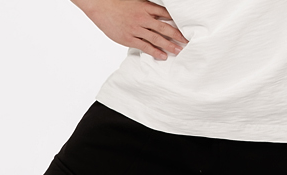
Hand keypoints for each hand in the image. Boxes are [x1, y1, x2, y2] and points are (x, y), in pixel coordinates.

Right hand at [72, 0, 188, 59]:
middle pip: (165, 28)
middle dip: (178, 36)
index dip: (177, 22)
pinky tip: (163, 56)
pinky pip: (144, 46)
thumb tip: (160, 14)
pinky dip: (154, 52)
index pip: (166, 14)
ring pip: (156, 38)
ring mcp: (135, 28)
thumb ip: (148, 8)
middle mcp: (143, 18)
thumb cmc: (117, 2)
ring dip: (169, 46)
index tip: (186, 29)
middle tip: (188, 43)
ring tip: (179, 51)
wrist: (98, 4)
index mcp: (145, 7)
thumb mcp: (136, 1)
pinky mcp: (128, 38)